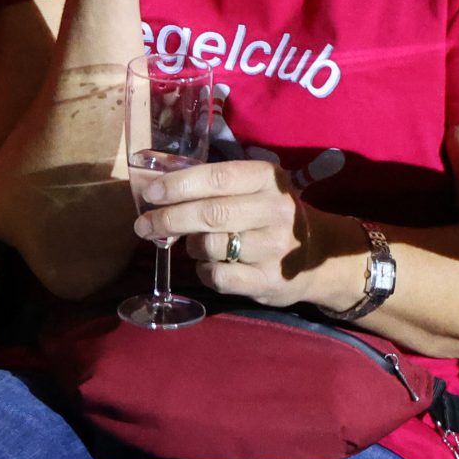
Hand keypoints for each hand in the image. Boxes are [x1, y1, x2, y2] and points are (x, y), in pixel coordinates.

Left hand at [133, 158, 338, 308]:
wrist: (315, 256)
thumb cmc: (269, 214)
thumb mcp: (254, 188)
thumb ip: (214, 185)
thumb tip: (156, 185)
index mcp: (269, 179)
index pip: (218, 177)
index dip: (179, 185)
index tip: (150, 193)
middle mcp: (275, 210)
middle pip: (210, 214)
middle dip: (169, 218)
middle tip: (143, 224)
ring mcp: (274, 248)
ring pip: (210, 246)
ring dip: (189, 245)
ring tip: (190, 243)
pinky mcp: (269, 281)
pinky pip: (218, 276)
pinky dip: (203, 271)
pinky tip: (208, 265)